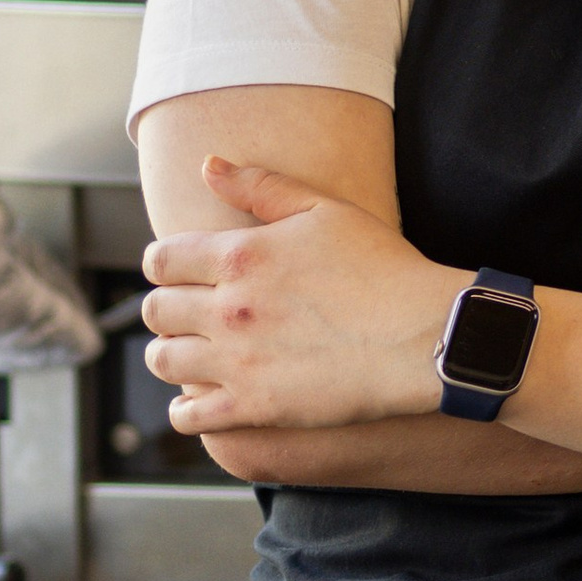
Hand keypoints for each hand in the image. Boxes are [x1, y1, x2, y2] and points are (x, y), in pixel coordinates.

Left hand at [142, 157, 464, 433]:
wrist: (425, 336)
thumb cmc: (385, 268)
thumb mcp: (326, 210)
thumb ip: (262, 186)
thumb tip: (208, 165)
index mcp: (241, 255)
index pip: (162, 258)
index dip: (162, 264)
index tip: (175, 272)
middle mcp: (229, 307)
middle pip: (157, 310)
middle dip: (164, 309)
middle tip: (183, 314)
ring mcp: (238, 360)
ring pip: (164, 361)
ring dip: (169, 356)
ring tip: (188, 355)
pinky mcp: (254, 406)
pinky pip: (189, 415)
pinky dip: (185, 410)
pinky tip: (199, 403)